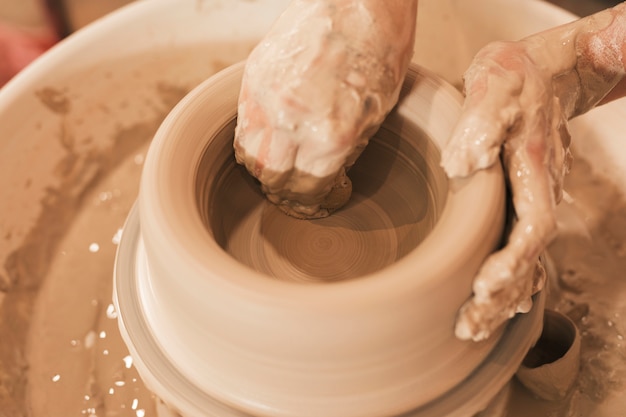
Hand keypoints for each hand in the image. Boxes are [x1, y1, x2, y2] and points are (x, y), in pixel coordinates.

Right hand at [234, 0, 416, 217]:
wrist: (358, 0)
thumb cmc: (380, 49)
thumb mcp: (378, 111)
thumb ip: (347, 150)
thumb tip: (327, 176)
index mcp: (332, 134)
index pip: (309, 189)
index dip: (318, 201)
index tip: (325, 199)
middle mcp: (292, 120)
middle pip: (272, 180)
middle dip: (288, 193)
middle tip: (300, 193)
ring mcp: (267, 97)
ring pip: (250, 157)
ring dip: (265, 172)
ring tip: (283, 171)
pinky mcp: (253, 78)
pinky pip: (242, 126)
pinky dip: (252, 143)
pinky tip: (270, 143)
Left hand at [441, 40, 571, 340]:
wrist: (540, 73)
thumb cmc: (512, 78)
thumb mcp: (493, 87)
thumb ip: (481, 124)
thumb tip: (464, 164)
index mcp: (533, 168)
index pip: (530, 228)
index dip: (511, 262)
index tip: (483, 287)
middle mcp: (541, 192)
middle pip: (528, 258)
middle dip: (501, 296)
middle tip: (469, 326)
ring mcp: (536, 199)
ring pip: (527, 260)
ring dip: (503, 297)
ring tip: (473, 327)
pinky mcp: (525, 202)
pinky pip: (523, 250)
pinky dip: (511, 280)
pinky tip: (495, 302)